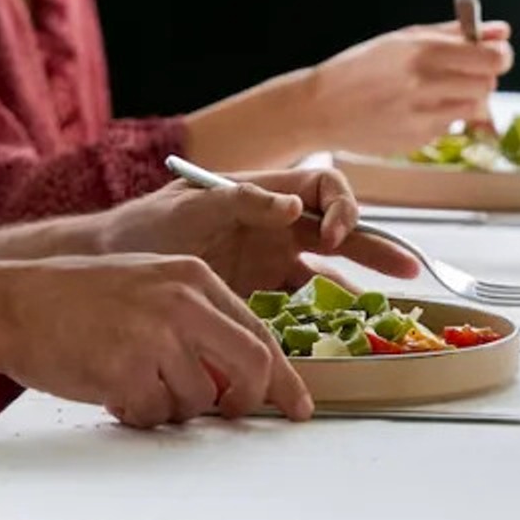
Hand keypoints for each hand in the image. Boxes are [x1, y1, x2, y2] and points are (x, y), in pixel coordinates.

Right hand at [0, 253, 312, 425]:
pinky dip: (136, 413)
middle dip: (246, 400)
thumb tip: (239, 370)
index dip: (282, 376)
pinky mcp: (127, 369)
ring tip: (133, 380)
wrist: (11, 303)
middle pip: (250, 366)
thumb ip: (195, 315)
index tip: (296, 404)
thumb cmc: (74, 298)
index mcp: (191, 276)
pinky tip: (111, 388)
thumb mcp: (146, 284)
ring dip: (170, 405)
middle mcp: (180, 301)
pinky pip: (154, 414)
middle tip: (231, 412)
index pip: (258, 331)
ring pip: (198, 400)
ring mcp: (155, 335)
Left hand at [97, 167, 420, 291]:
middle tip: (408, 269)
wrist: (111, 267)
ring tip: (383, 309)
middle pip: (335, 229)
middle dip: (373, 245)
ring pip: (325, 269)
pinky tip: (338, 332)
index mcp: (261, 193)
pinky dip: (322, 315)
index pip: (320, 186)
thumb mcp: (190, 208)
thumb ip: (240, 201)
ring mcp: (266, 260)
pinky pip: (300, 302)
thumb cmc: (147, 226)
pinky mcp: (256, 293)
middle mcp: (271, 224)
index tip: (330, 236)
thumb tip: (292, 204)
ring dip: (355, 285)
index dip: (339, 207)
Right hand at [304, 21, 513, 156]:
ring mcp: (421, 116)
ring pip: (473, 108)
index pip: (490, 58)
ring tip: (435, 94)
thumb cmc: (357, 70)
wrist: (319, 108)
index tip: (494, 55)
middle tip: (461, 75)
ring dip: (464, 100)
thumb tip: (500, 30)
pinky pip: (449, 128)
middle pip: (487, 84)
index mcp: (420, 51)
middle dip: (481, 78)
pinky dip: (441, 119)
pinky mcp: (417, 140)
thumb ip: (453, 33)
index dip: (500, 56)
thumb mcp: (400, 40)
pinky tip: (414, 111)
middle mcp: (423, 83)